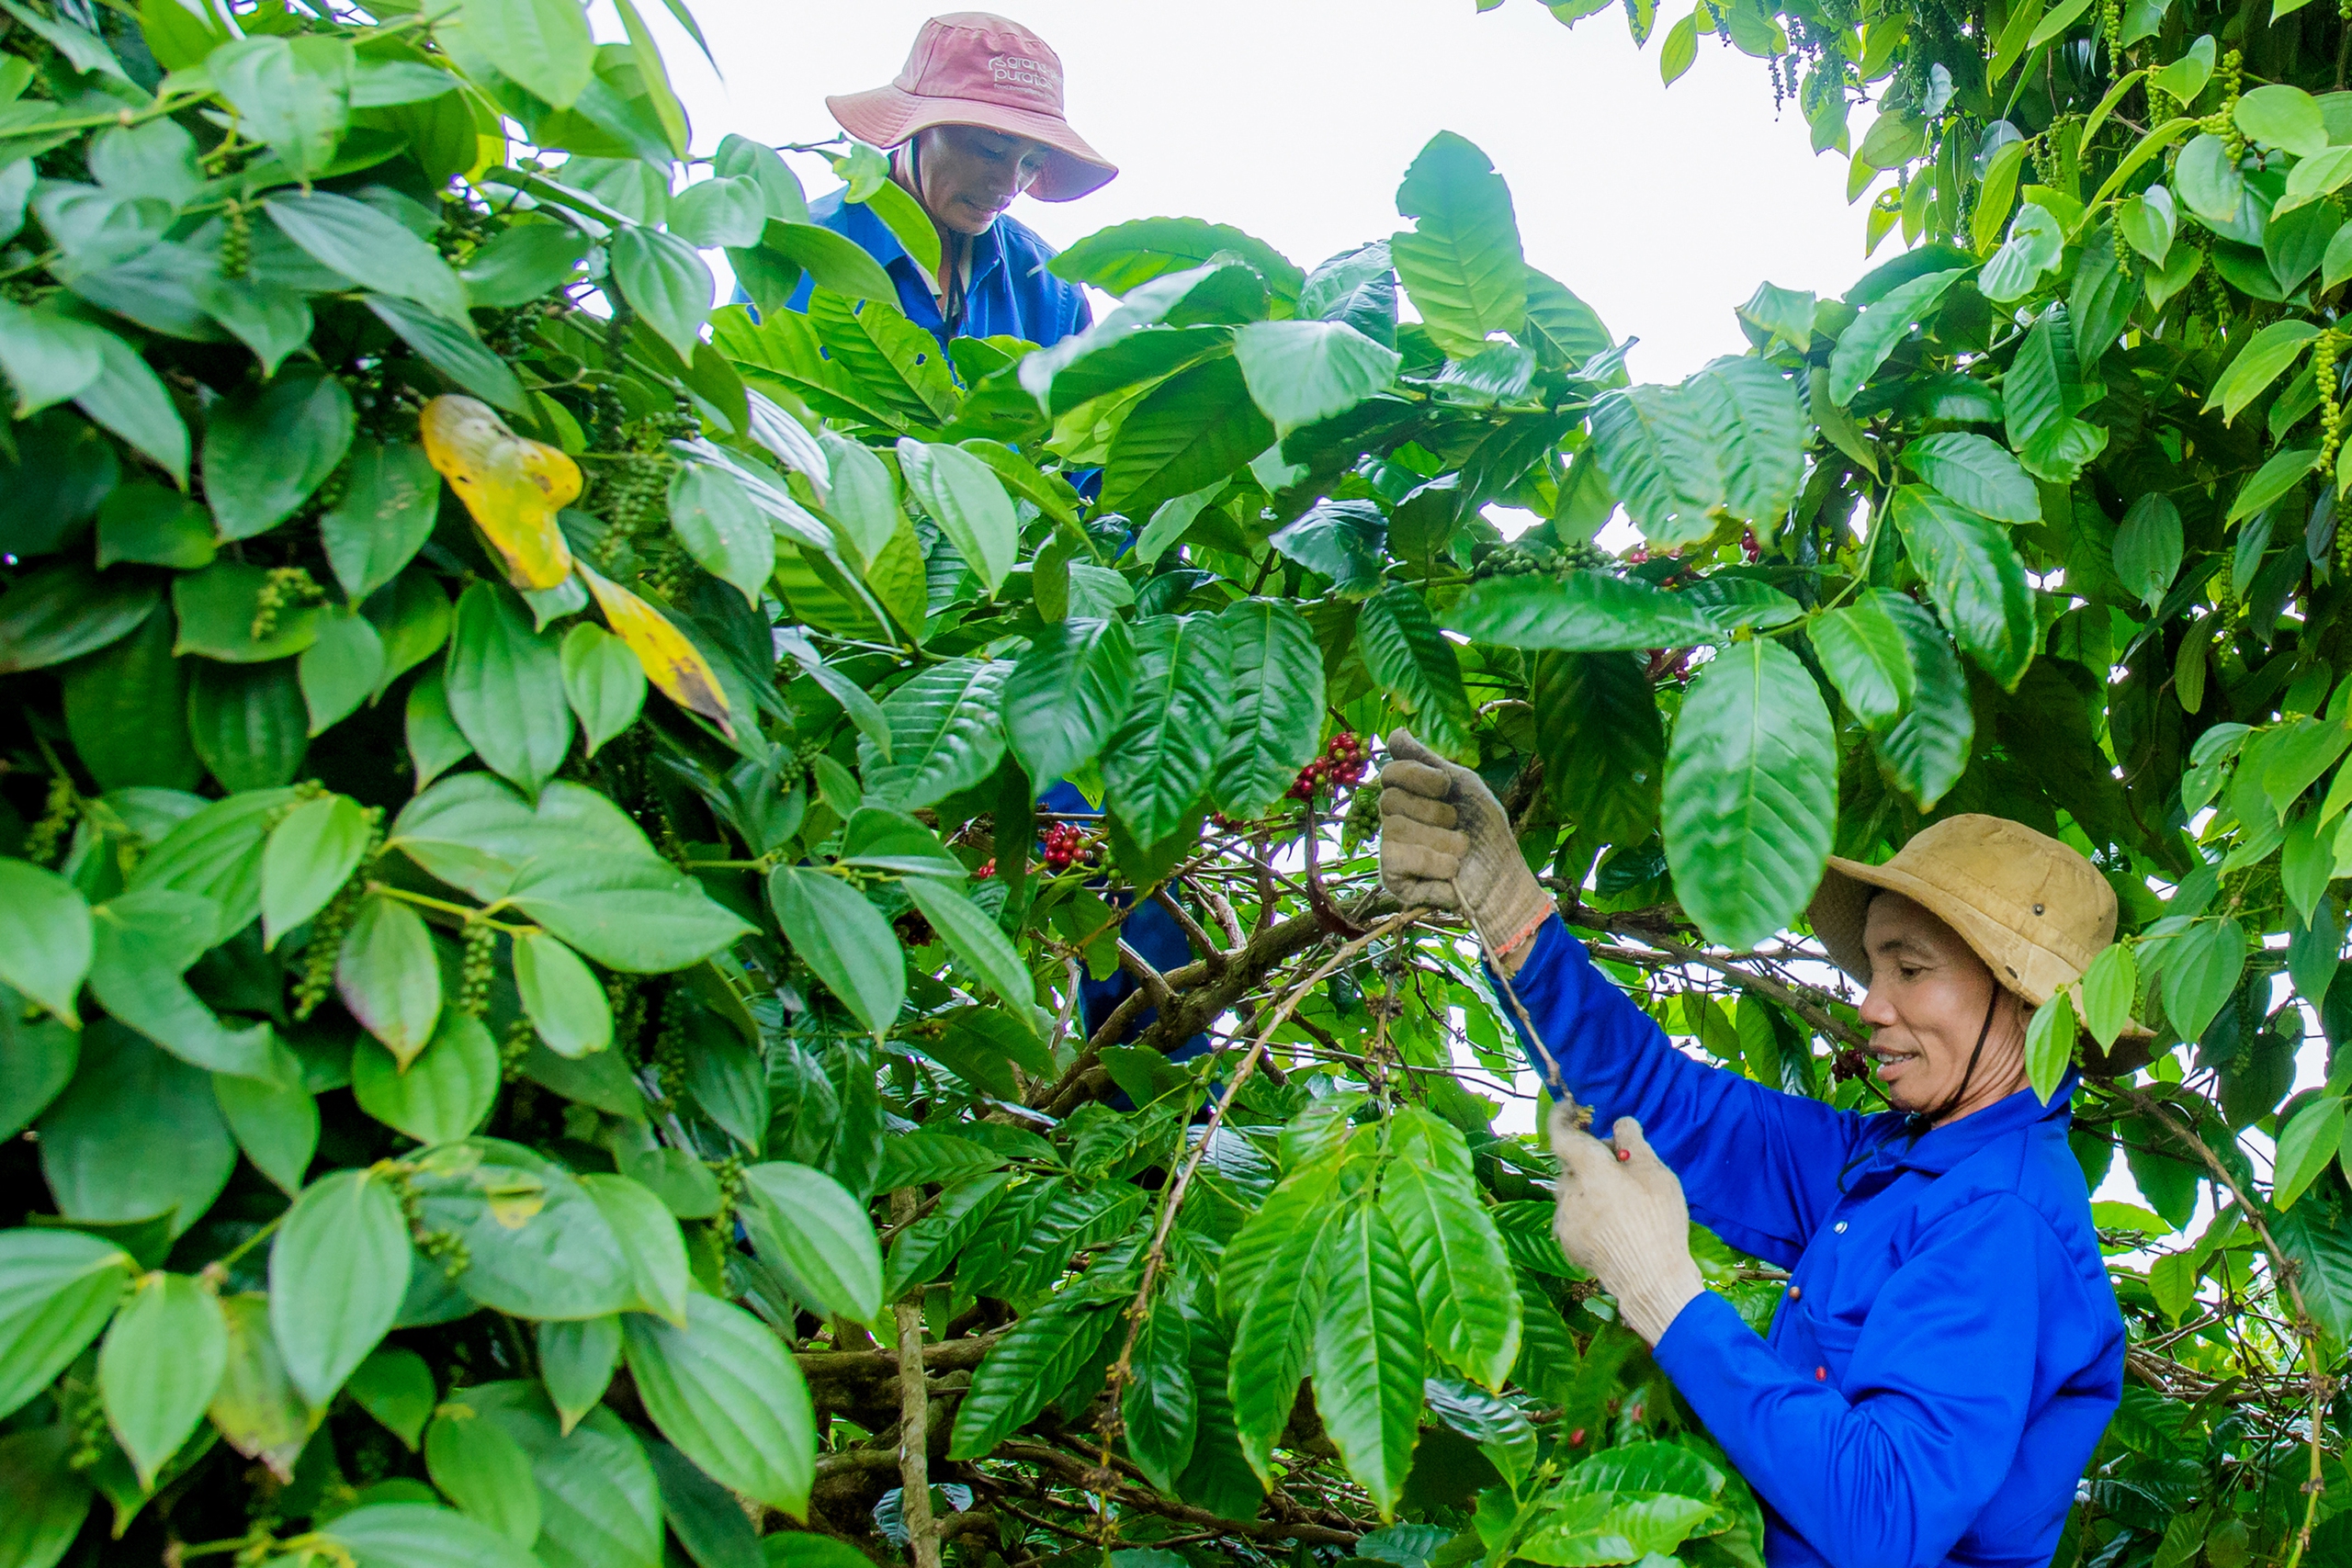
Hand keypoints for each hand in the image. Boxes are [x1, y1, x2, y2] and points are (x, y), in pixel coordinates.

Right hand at [1378, 729, 1554, 961]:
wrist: (1502, 878)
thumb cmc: (1486, 832)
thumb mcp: (1462, 786)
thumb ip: (1428, 760)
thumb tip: (1396, 731)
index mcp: (1409, 794)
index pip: (1389, 772)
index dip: (1417, 776)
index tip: (1445, 787)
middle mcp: (1393, 819)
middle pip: (1389, 799)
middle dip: (1434, 812)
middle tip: (1457, 824)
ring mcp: (1390, 848)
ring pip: (1394, 829)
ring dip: (1441, 840)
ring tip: (1460, 851)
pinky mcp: (1392, 878)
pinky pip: (1396, 858)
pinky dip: (1433, 863)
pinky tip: (1450, 871)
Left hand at [1548, 1105, 1705, 1345]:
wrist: (1651, 1279)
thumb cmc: (1658, 1223)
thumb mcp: (1656, 1175)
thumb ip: (1633, 1142)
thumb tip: (1619, 1123)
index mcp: (1589, 1170)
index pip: (1561, 1134)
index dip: (1562, 1117)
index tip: (1570, 1107)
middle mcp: (1568, 1192)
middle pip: (1572, 1163)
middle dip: (1591, 1157)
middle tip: (1621, 1161)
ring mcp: (1564, 1219)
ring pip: (1571, 1189)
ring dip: (1589, 1185)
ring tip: (1623, 1197)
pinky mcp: (1566, 1241)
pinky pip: (1573, 1214)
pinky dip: (1588, 1210)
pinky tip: (1614, 1222)